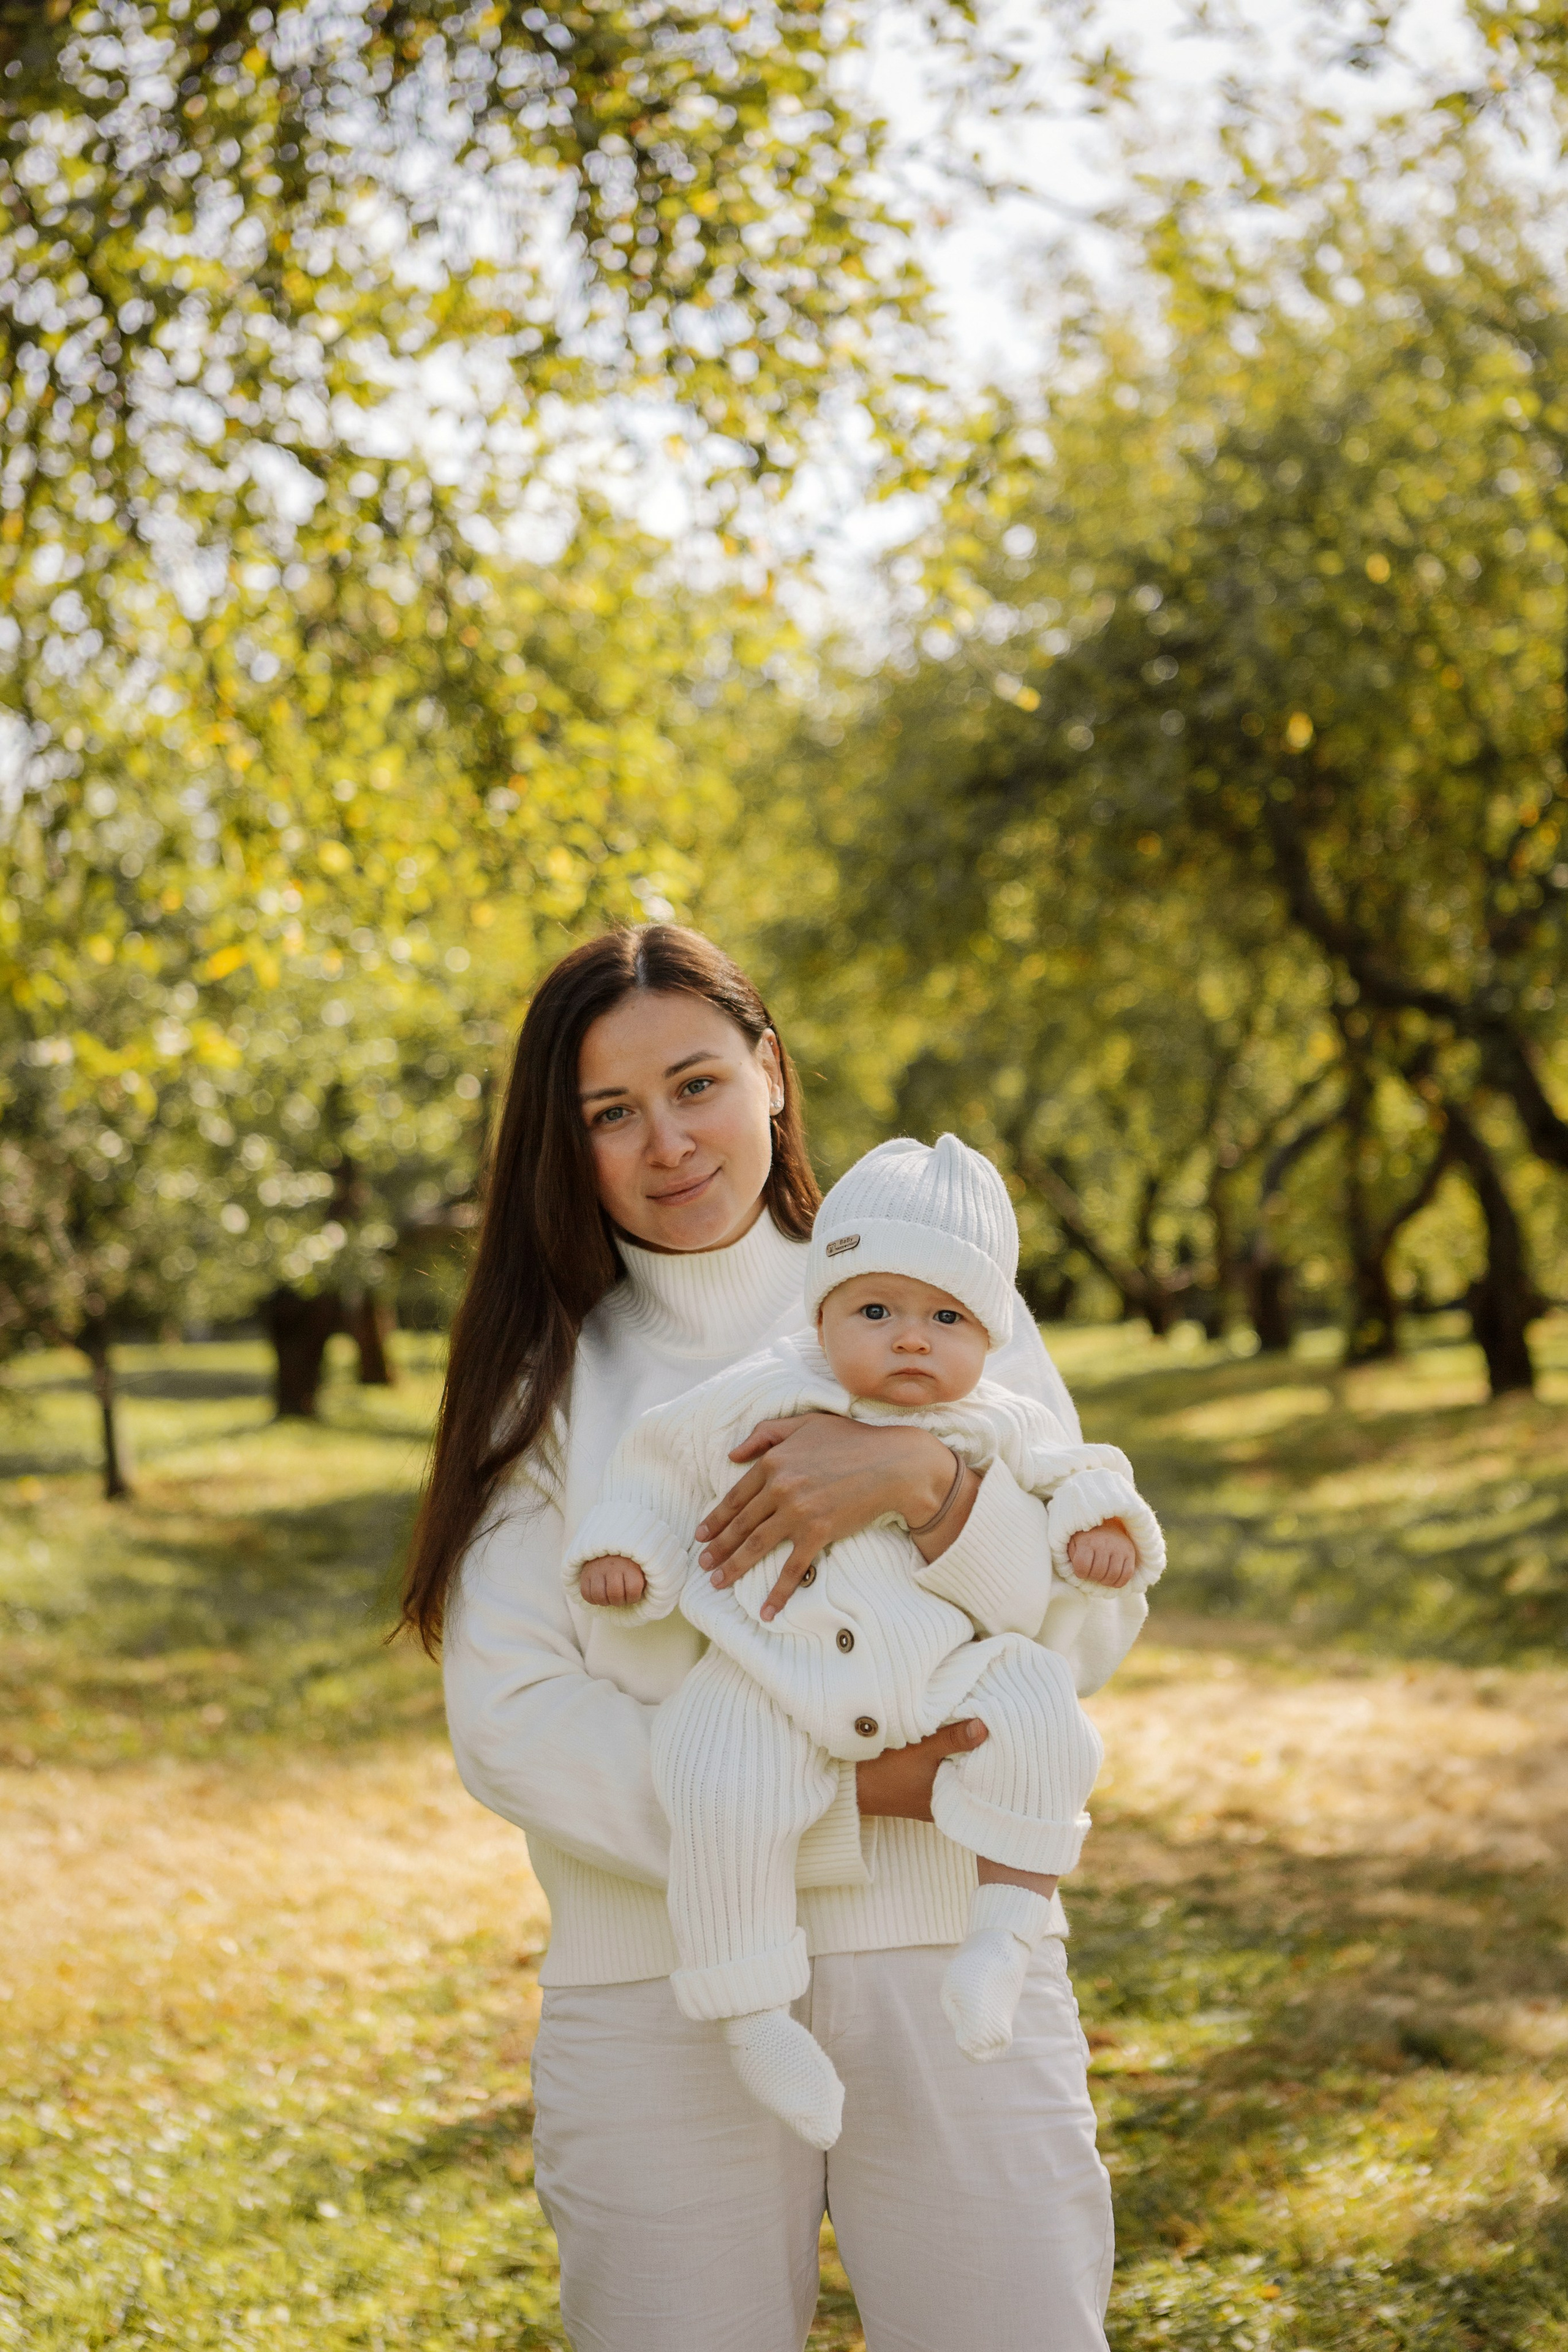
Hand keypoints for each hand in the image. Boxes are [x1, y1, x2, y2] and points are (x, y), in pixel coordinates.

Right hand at [579, 1555, 647, 1607]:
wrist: (612, 1543)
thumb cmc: (631, 1562)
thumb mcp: (643, 1568)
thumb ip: (648, 1582)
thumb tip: (650, 1600)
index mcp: (630, 1565)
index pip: (633, 1590)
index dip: (634, 1598)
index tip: (633, 1593)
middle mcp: (613, 1566)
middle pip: (615, 1595)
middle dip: (619, 1601)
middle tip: (621, 1596)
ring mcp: (597, 1569)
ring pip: (599, 1596)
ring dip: (606, 1601)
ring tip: (610, 1596)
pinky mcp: (585, 1573)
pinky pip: (586, 1594)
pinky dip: (593, 1599)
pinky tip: (600, 1595)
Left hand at [695, 1413, 971, 1621]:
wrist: (893, 1463)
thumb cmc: (851, 1440)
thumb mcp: (804, 1424)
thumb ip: (765, 1434)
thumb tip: (731, 1454)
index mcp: (773, 1462)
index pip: (735, 1497)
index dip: (715, 1518)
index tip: (701, 1534)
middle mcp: (781, 1488)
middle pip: (741, 1525)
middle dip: (718, 1548)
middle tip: (703, 1565)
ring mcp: (799, 1512)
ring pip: (757, 1546)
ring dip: (734, 1568)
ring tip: (717, 1583)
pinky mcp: (820, 1533)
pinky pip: (793, 1568)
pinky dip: (778, 1591)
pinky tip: (766, 1609)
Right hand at [856, 1720, 988, 1819]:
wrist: (848, 1786)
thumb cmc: (887, 1771)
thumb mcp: (923, 1749)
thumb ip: (953, 1738)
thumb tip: (985, 1727)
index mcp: (951, 1799)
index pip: (979, 1774)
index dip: (987, 1753)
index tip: (993, 1732)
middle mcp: (941, 1805)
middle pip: (965, 1774)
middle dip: (972, 1754)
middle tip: (982, 1727)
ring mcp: (926, 1802)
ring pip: (949, 1775)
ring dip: (953, 1758)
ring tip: (962, 1733)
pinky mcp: (912, 1795)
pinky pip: (935, 1778)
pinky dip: (939, 1764)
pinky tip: (939, 1747)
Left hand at [1066, 1518, 1135, 1588]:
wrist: (1105, 1525)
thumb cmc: (1086, 1539)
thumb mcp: (1074, 1544)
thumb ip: (1073, 1557)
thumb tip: (1078, 1571)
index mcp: (1087, 1541)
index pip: (1082, 1566)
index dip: (1080, 1573)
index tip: (1081, 1571)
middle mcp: (1104, 1543)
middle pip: (1098, 1572)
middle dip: (1093, 1577)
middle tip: (1092, 1574)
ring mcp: (1119, 1547)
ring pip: (1113, 1574)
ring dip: (1105, 1581)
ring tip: (1101, 1577)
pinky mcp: (1129, 1552)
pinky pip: (1127, 1574)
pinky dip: (1119, 1582)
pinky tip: (1112, 1580)